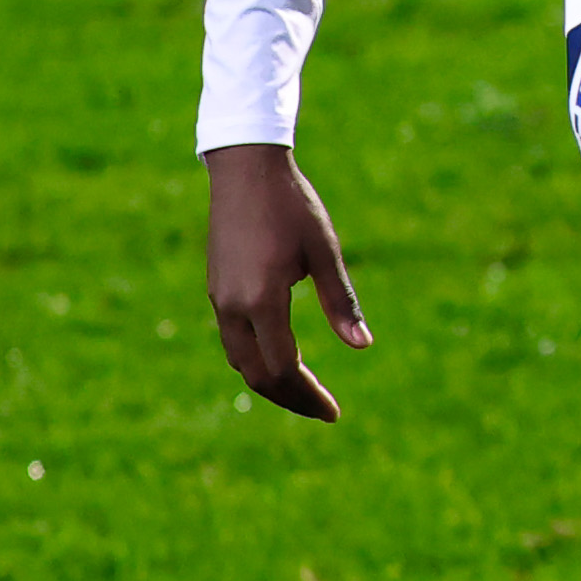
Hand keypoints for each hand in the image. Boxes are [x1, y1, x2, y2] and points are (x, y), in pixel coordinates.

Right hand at [206, 144, 369, 419]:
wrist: (245, 168)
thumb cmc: (292, 205)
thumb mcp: (324, 251)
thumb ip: (341, 301)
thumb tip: (363, 345)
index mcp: (262, 300)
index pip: (284, 368)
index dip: (309, 396)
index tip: (334, 412)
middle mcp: (234, 306)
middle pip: (258, 375)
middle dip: (291, 398)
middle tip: (323, 411)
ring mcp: (220, 299)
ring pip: (241, 361)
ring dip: (272, 383)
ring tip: (305, 392)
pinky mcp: (217, 289)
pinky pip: (234, 341)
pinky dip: (257, 361)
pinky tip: (283, 359)